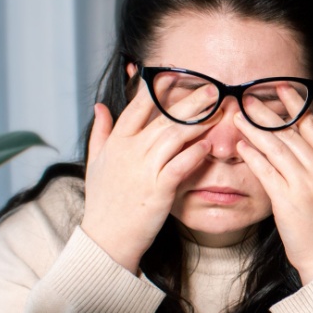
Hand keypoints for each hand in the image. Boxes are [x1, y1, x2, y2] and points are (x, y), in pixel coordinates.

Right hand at [81, 87, 213, 273]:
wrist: (105, 238)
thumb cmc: (103, 201)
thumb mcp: (95, 162)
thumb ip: (100, 132)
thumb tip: (101, 106)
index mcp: (116, 143)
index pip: (137, 107)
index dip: (155, 89)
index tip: (173, 74)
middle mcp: (130, 152)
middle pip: (163, 119)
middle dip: (190, 102)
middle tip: (212, 88)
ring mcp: (144, 171)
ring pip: (174, 138)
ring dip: (198, 123)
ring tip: (217, 110)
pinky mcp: (158, 191)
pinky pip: (179, 166)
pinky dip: (193, 155)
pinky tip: (207, 145)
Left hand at [234, 99, 312, 284]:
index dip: (295, 105)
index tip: (281, 89)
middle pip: (290, 132)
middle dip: (266, 112)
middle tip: (249, 97)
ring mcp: (303, 184)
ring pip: (275, 147)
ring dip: (254, 129)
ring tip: (238, 115)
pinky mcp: (286, 200)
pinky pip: (266, 171)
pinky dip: (252, 156)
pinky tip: (241, 145)